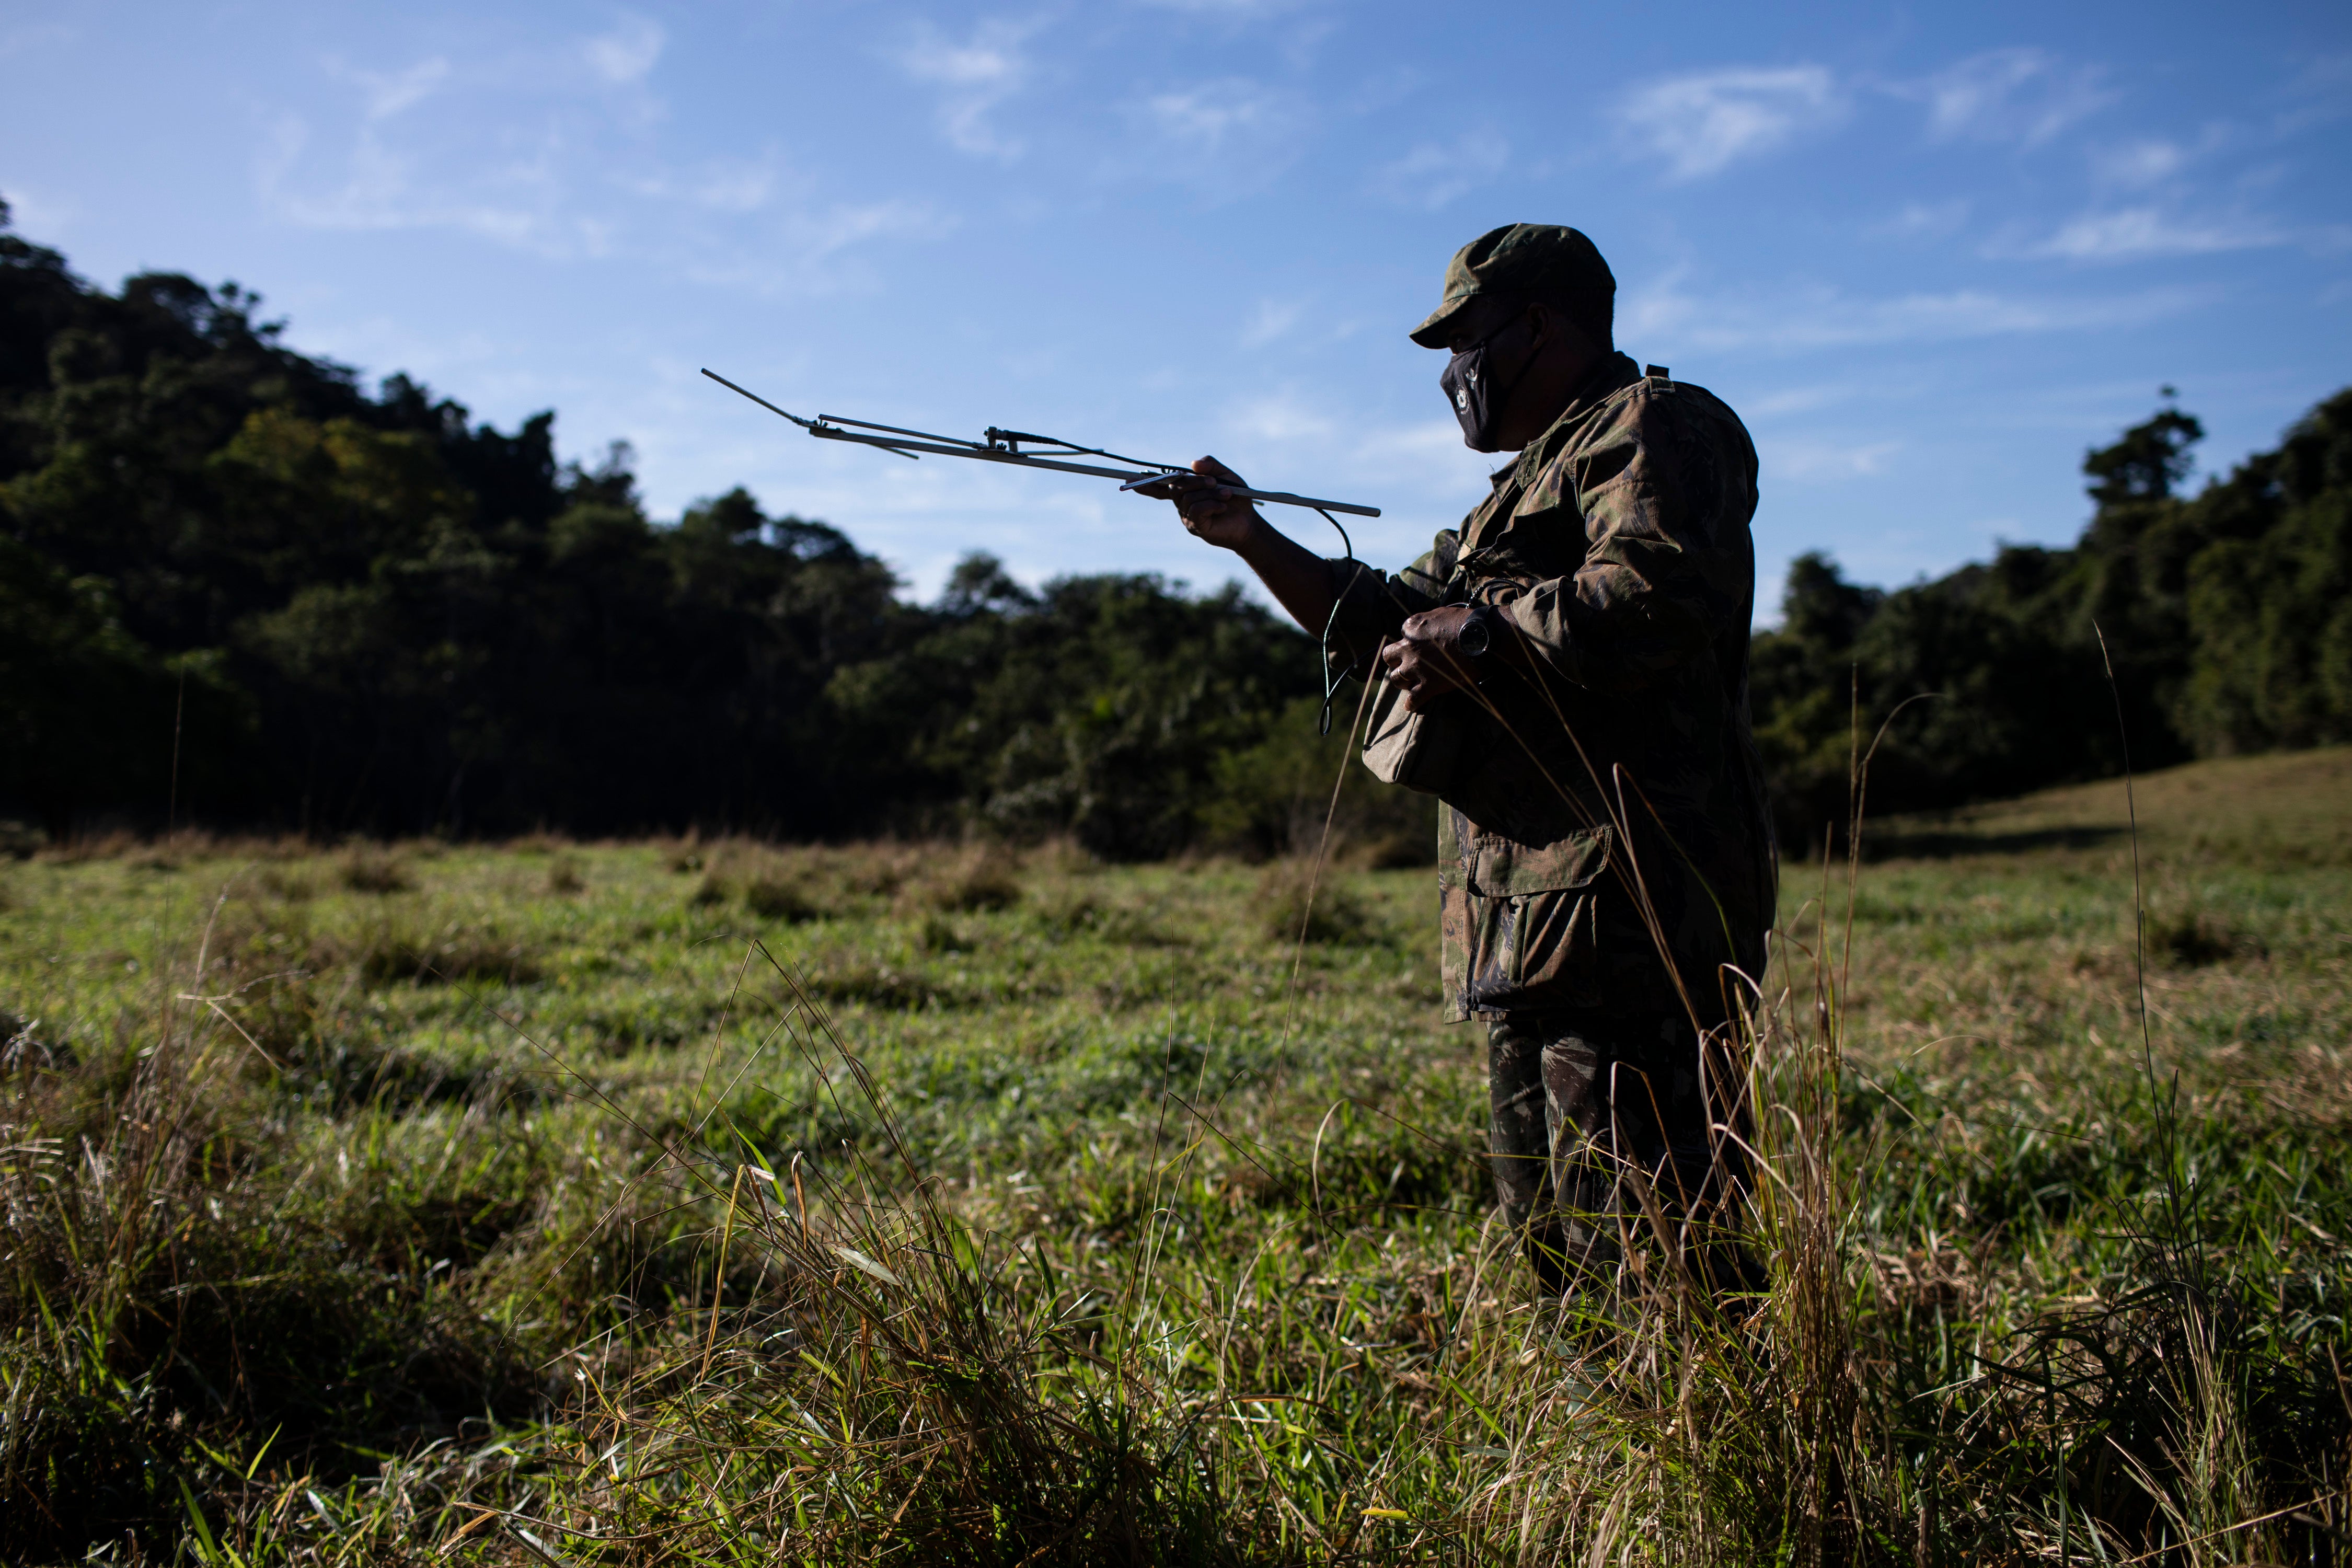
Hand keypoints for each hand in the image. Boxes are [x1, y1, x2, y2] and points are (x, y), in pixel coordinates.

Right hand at [1134, 456, 1260, 549]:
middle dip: (1195, 481)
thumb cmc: (1236, 499)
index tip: (1129, 480)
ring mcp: (1186, 517)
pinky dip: (1211, 504)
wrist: (1249, 522)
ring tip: (1226, 495)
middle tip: (1215, 481)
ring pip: (1187, 498)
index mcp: (1186, 490)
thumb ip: (1210, 466)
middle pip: (1176, 487)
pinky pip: (1195, 511)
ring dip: (1209, 493)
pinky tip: (1222, 507)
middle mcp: (1182, 504)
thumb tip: (1192, 464)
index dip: (1145, 484)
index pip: (1161, 487)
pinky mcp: (1195, 527)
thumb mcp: (1226, 476)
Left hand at [1378, 604, 1480, 712]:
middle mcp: (1408, 647)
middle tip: (1406, 664)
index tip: (1420, 644)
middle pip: (1390, 657)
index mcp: (1412, 627)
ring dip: (1402, 681)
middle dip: (1396, 661)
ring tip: (1410, 683)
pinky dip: (1411, 703)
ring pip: (1396, 679)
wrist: (1480, 638)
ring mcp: (1416, 667)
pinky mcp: (1428, 684)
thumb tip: (1427, 627)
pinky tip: (1411, 705)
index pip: (1402, 634)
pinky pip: (1413, 699)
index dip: (1411, 640)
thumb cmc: (1466, 622)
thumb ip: (1428, 621)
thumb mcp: (1441, 614)